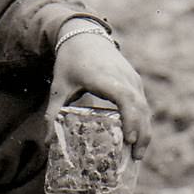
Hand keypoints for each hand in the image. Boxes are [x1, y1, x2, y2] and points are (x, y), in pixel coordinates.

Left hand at [45, 25, 152, 159]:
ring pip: (145, 106)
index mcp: (105, 77)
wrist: (84, 35)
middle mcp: (123, 77)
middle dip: (141, 133)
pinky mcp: (135, 82)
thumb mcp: (59, 87)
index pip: (125, 98)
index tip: (129, 139)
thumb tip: (48, 142)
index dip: (130, 118)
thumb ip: (53, 113)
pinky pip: (143, 103)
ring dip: (144, 130)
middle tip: (135, 158)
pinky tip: (137, 139)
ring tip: (137, 155)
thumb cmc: (70, 62)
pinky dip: (142, 121)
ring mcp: (132, 79)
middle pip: (140, 107)